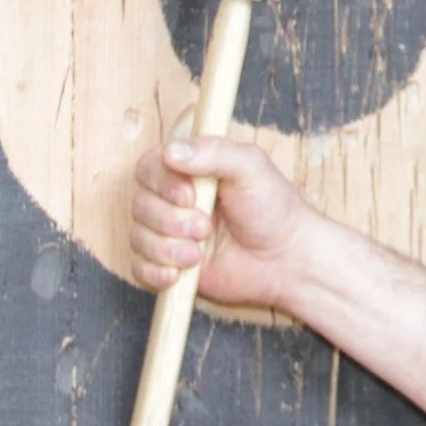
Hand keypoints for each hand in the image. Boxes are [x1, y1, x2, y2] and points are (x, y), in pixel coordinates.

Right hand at [128, 134, 313, 309]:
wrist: (287, 261)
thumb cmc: (274, 208)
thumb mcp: (252, 168)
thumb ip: (214, 153)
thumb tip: (170, 151)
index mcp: (189, 171)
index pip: (148, 168)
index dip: (162, 184)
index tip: (190, 196)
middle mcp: (174, 201)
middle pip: (140, 205)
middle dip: (171, 221)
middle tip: (206, 227)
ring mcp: (170, 234)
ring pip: (138, 237)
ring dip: (167, 248)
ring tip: (199, 253)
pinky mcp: (170, 265)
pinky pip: (139, 269)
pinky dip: (154, 272)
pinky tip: (179, 274)